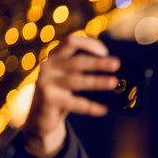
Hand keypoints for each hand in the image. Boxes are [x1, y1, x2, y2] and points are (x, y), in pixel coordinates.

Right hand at [22, 34, 119, 157]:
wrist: (40, 116)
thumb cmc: (61, 92)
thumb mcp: (68, 76)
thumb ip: (83, 68)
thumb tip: (114, 67)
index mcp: (55, 56)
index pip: (70, 41)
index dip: (88, 44)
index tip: (105, 51)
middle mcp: (49, 66)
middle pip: (77, 62)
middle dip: (98, 63)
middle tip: (116, 64)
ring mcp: (47, 82)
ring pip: (77, 81)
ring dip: (97, 81)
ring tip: (113, 82)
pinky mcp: (48, 99)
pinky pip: (75, 103)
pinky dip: (91, 107)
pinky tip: (103, 110)